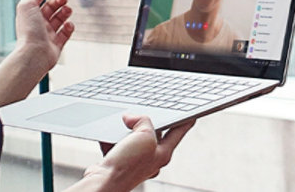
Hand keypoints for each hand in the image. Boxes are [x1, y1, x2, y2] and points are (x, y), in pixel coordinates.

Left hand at [15, 0, 74, 74]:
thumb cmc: (29, 30)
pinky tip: (68, 25)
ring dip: (65, 12)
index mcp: (29, 13)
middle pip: (51, 7)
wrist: (34, 55)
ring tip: (67, 10)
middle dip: (59, 0)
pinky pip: (66, 33)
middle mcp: (38, 23)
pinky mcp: (56, 45)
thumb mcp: (27, 4)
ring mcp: (47, 34)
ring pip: (60, 18)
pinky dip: (69, 27)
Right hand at [79, 115, 193, 191]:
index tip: (191, 115)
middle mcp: (150, 159)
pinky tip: (107, 135)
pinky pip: (117, 144)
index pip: (177, 133)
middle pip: (154, 134)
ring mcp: (134, 161)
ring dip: (126, 129)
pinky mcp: (118, 162)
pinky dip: (111, 138)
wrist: (103, 183)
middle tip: (144, 112)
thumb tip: (131, 117)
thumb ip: (144, 122)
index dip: (184, 121)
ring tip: (121, 123)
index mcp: (162, 154)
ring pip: (133, 138)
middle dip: (147, 122)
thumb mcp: (144, 137)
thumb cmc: (126, 166)